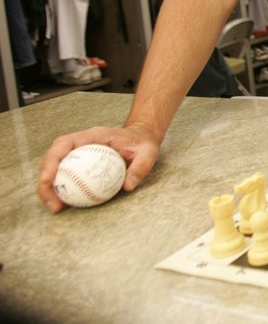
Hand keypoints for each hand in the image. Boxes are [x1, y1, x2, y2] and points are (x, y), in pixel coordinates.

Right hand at [37, 124, 160, 212]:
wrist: (141, 137)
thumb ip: (140, 168)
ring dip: (50, 187)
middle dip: (46, 180)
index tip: (48, 180)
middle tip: (53, 203)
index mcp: (93, 135)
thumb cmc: (143, 143)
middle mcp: (81, 142)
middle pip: (53, 158)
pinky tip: (65, 204)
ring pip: (56, 168)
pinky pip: (66, 174)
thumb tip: (127, 187)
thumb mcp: (148, 153)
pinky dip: (62, 188)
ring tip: (56, 207)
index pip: (65, 144)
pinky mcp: (80, 161)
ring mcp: (79, 152)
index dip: (52, 160)